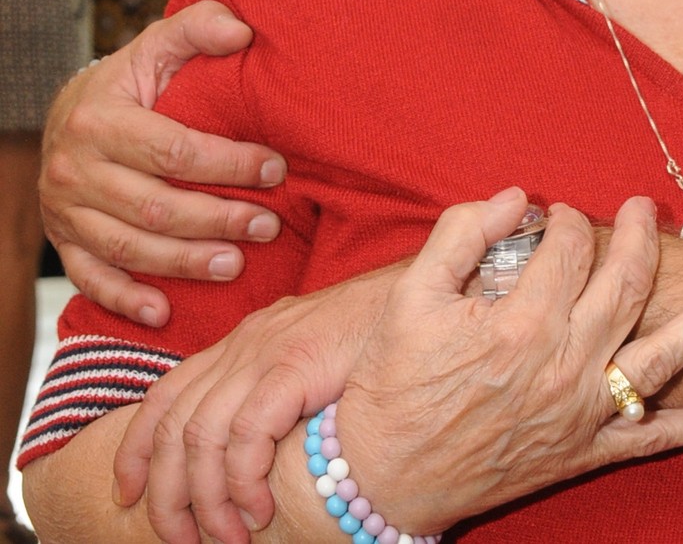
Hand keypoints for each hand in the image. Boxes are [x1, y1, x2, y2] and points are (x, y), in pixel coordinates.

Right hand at [39, 0, 281, 325]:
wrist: (70, 113)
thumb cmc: (132, 83)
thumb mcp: (158, 46)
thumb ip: (199, 28)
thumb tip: (243, 30)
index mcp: (101, 121)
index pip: (174, 150)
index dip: (229, 163)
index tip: (277, 169)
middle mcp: (76, 169)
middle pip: (155, 206)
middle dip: (218, 219)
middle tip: (269, 226)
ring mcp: (67, 211)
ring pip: (130, 247)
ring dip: (186, 262)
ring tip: (238, 264)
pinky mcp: (65, 241)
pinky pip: (92, 278)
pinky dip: (126, 300)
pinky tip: (166, 312)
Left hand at [122, 264, 396, 543]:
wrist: (429, 287)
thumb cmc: (384, 330)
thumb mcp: (316, 353)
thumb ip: (282, 385)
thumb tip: (261, 446)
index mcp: (244, 339)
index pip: (165, 394)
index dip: (137, 449)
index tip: (129, 495)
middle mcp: (246, 342)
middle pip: (174, 425)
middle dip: (167, 494)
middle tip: (179, 539)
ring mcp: (269, 351)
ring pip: (200, 436)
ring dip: (206, 500)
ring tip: (228, 537)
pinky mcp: (298, 364)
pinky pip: (245, 434)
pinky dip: (242, 480)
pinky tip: (261, 507)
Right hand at [335, 190, 682, 534]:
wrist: (378, 479)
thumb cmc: (390, 385)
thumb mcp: (407, 298)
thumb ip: (460, 235)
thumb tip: (517, 196)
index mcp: (522, 322)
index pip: (572, 249)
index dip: (569, 221)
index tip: (560, 216)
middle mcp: (563, 365)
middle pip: (626, 286)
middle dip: (642, 239)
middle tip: (646, 208)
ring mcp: (579, 411)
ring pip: (660, 357)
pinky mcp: (582, 451)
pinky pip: (649, 440)